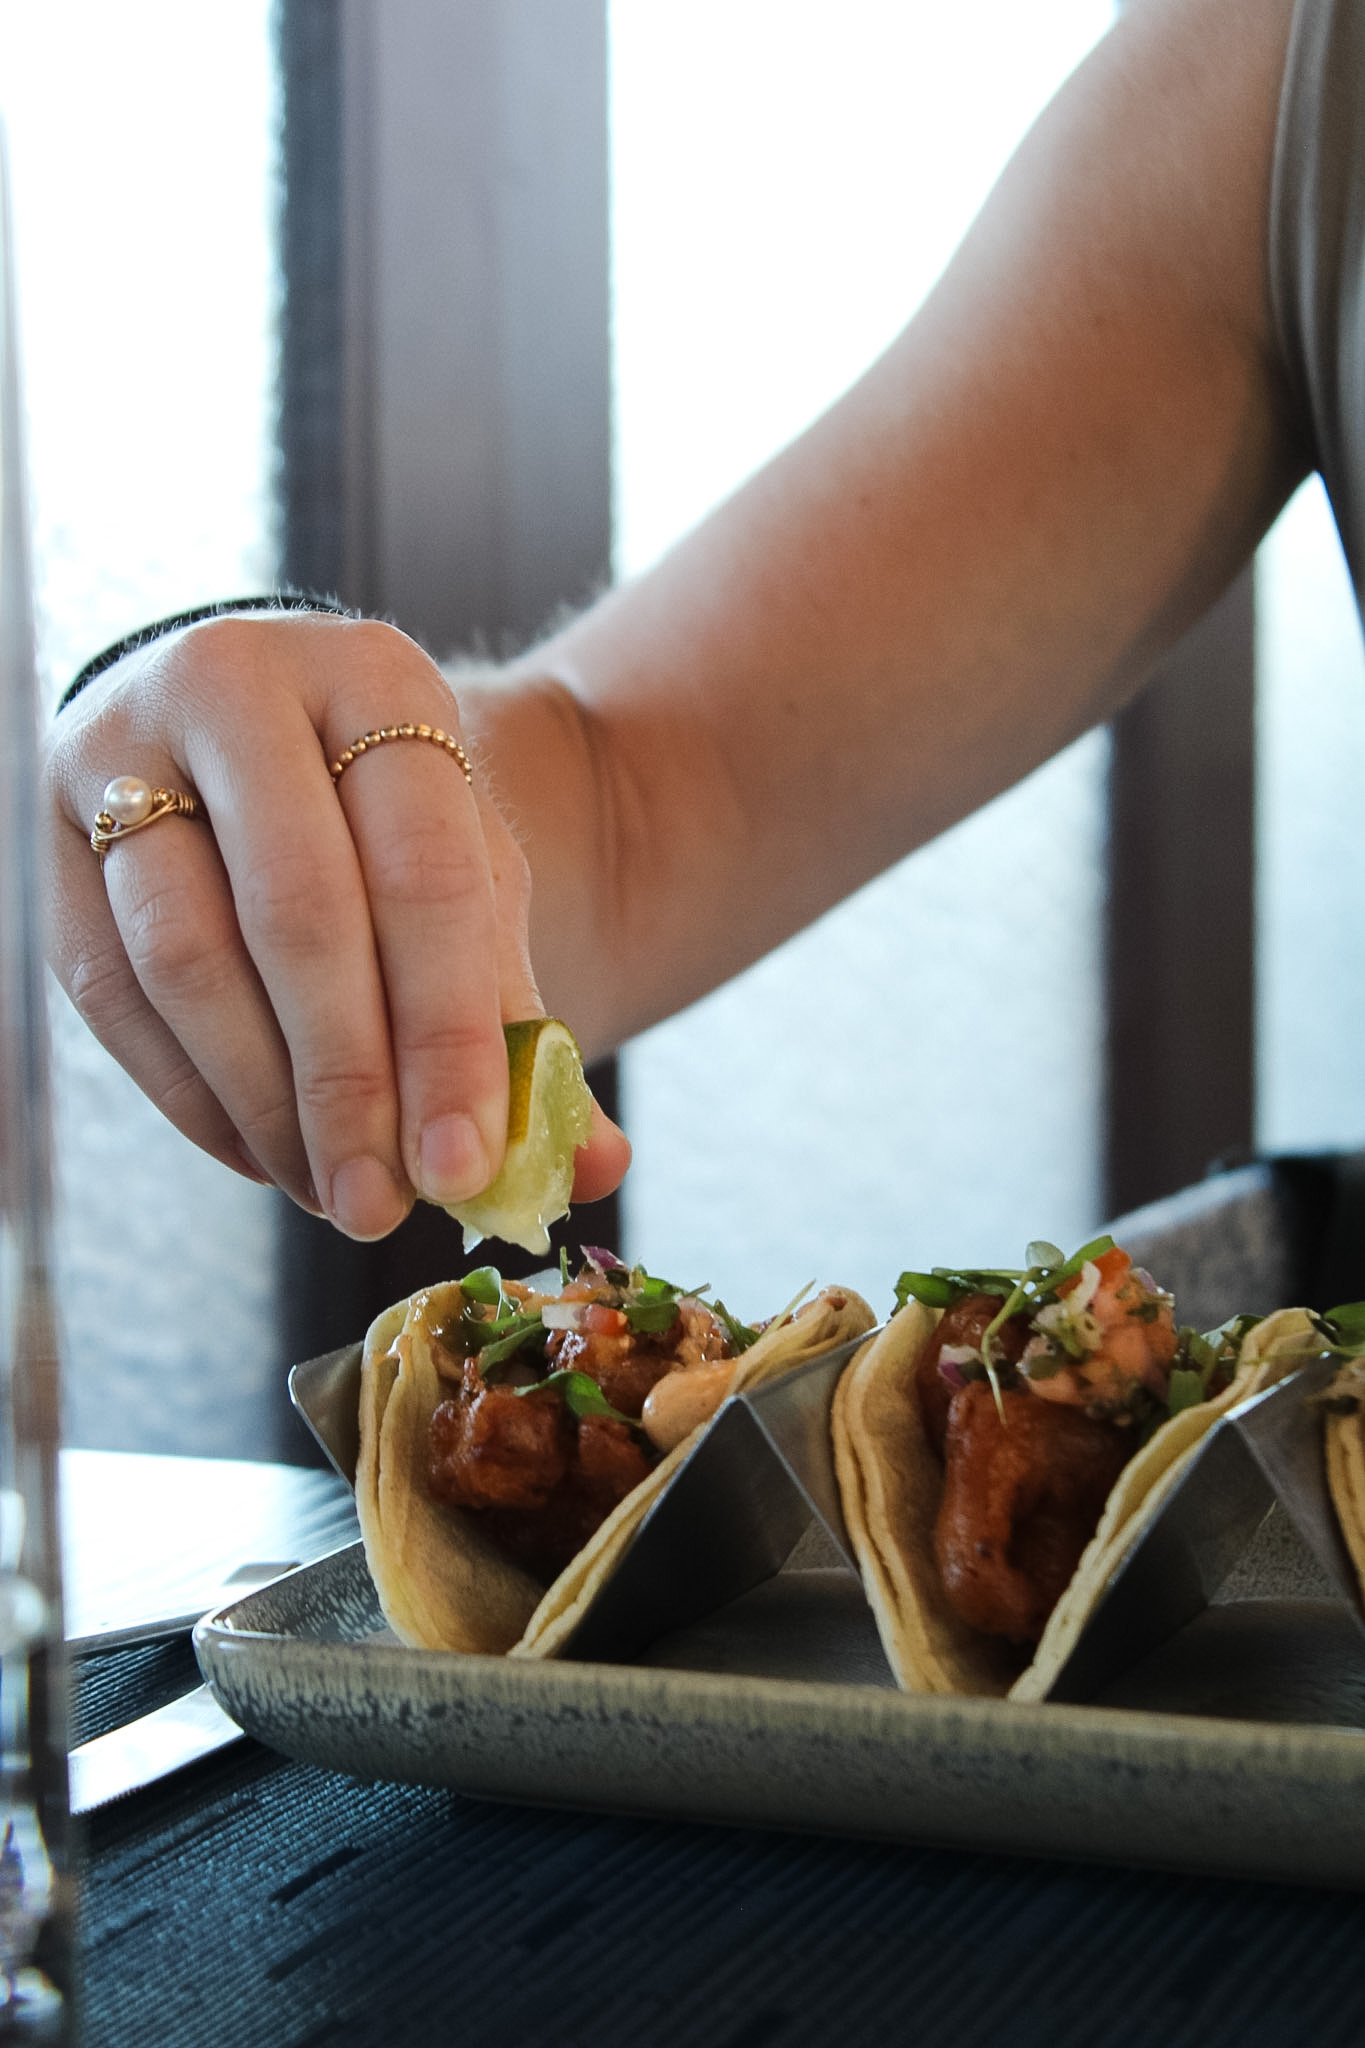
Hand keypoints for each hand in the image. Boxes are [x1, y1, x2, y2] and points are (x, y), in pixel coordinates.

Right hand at [44, 612, 629, 1237]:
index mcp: (376, 676)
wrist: (276, 727)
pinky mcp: (53, 824)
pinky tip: (259, 1154)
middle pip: (297, 913)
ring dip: (262, 1103)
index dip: (445, 1037)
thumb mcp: (473, 881)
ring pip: (184, 956)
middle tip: (381, 1209)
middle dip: (347, 1085)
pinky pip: (110, 991)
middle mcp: (236, 682)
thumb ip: (525, 1023)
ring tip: (329, 1192)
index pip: (423, 873)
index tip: (462, 1169)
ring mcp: (124, 745)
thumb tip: (595, 1167)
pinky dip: (189, 1095)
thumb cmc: (392, 821)